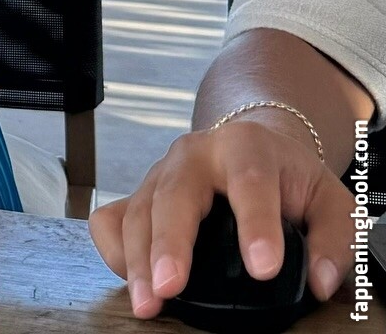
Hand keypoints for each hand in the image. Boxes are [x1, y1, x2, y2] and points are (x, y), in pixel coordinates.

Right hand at [88, 113, 352, 318]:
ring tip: (148, 302)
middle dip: (171, 242)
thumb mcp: (330, 200)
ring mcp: (161, 172)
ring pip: (139, 210)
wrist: (252, 144)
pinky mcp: (139, 193)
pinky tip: (130, 278)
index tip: (263, 266)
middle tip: (172, 286)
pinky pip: (112, 217)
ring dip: (138, 258)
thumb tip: (319, 279)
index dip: (256, 224)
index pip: (251, 181)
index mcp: (246, 147)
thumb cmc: (288, 177)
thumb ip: (335, 239)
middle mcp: (195, 154)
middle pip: (175, 193)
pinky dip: (114, 249)